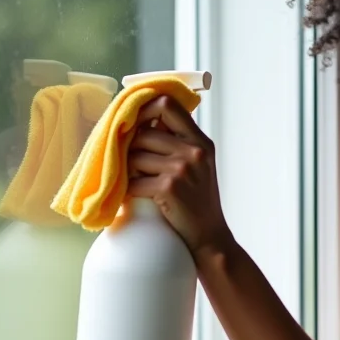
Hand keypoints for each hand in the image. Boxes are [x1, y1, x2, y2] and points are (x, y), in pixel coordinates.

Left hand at [127, 95, 232, 259]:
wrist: (209, 234)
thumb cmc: (198, 199)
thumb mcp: (198, 163)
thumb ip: (178, 141)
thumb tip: (142, 120)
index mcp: (201, 141)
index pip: (168, 104)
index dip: (145, 107)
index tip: (134, 119)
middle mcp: (194, 151)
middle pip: (144, 133)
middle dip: (132, 149)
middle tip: (134, 164)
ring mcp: (182, 169)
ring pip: (135, 156)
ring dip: (130, 171)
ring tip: (139, 182)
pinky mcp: (168, 187)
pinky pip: (134, 181)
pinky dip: (130, 191)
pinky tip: (138, 196)